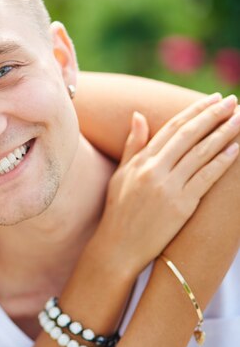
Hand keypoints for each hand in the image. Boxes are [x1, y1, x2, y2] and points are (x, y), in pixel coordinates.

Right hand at [94, 93, 239, 275]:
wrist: (118, 247)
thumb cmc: (119, 211)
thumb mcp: (121, 174)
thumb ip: (133, 145)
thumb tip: (139, 115)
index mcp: (140, 162)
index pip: (172, 129)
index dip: (194, 112)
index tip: (213, 99)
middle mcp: (154, 171)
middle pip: (189, 136)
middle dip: (214, 115)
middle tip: (233, 101)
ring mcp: (168, 188)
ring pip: (201, 154)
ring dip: (224, 134)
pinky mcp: (181, 206)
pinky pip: (205, 178)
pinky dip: (222, 162)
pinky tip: (235, 149)